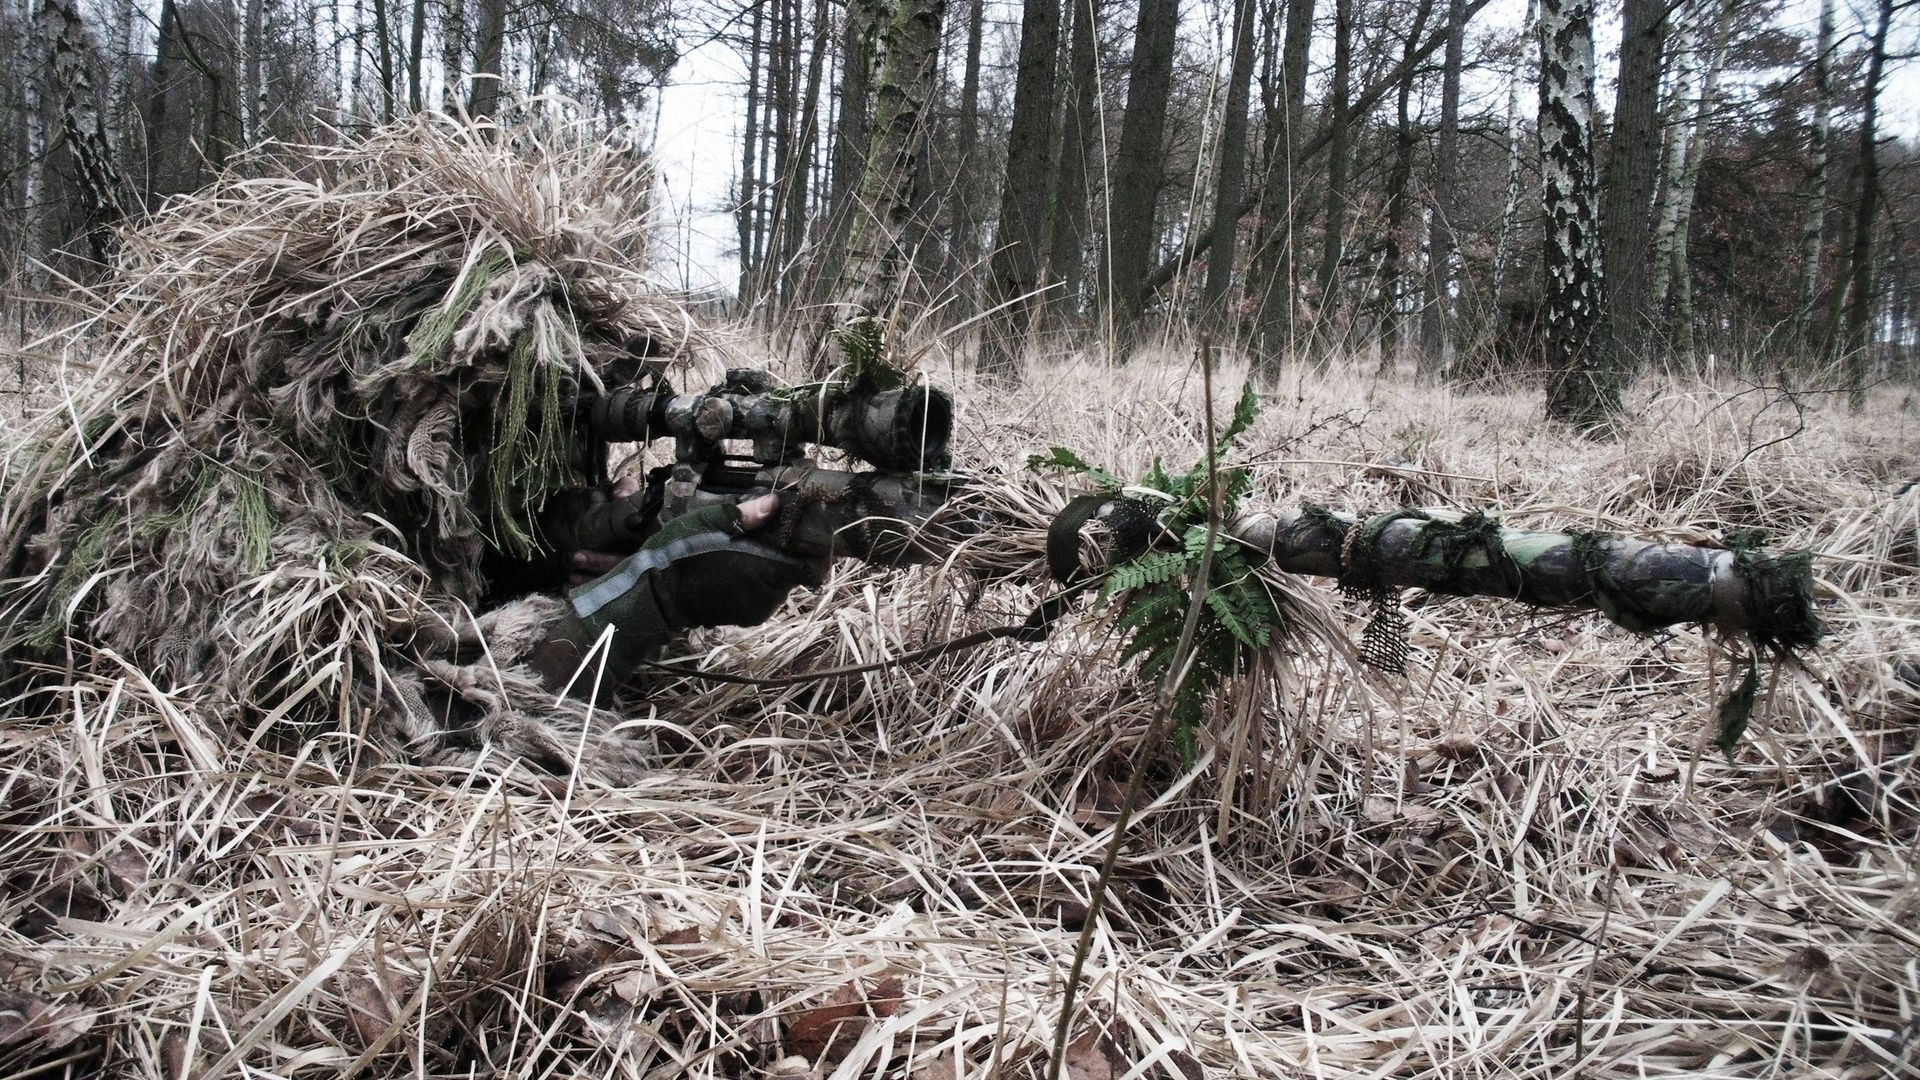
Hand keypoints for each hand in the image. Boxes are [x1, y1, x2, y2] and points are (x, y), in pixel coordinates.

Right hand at [564, 493, 825, 670]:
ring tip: (749, 545)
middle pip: (796, 569)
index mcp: (768, 571)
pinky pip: (764, 592)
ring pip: (779, 580)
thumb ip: (745, 514)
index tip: (811, 532)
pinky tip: (738, 564)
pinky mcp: (747, 616)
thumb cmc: (680, 556)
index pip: (814, 566)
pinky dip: (758, 577)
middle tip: (771, 530)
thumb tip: (774, 502)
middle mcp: (769, 596)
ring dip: (771, 563)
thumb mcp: (707, 523)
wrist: (655, 597)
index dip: (816, 548)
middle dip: (789, 550)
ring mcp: (758, 608)